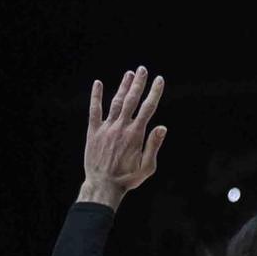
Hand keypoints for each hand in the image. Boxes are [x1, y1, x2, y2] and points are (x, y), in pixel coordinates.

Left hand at [80, 66, 166, 208]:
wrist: (103, 185)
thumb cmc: (127, 179)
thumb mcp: (147, 168)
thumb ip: (154, 146)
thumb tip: (162, 127)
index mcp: (136, 135)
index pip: (148, 108)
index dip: (154, 92)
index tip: (159, 80)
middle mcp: (121, 127)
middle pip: (132, 100)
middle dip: (139, 83)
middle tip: (143, 69)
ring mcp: (106, 128)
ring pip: (116, 102)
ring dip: (123, 87)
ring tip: (129, 74)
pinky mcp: (93, 131)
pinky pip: (94, 110)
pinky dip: (96, 96)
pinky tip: (98, 84)